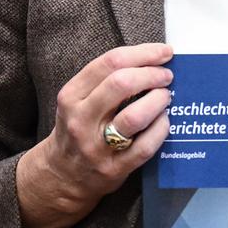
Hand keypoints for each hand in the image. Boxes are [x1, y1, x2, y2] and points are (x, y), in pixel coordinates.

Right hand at [14, 42, 172, 227]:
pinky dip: (160, 129)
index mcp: (71, 95)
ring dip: (157, 101)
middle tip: (166, 76)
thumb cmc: (78, 129)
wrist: (61, 175)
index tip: (163, 52)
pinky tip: (164, 121)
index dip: (143, 53)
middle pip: (121, 84)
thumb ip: (105, 81)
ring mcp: (96, 146)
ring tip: (165, 97)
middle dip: (151, 74)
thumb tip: (150, 60)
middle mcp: (81, 119)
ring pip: (134, 117)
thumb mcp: (78, 100)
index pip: (110, 62)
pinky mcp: (114, 168)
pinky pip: (145, 146)